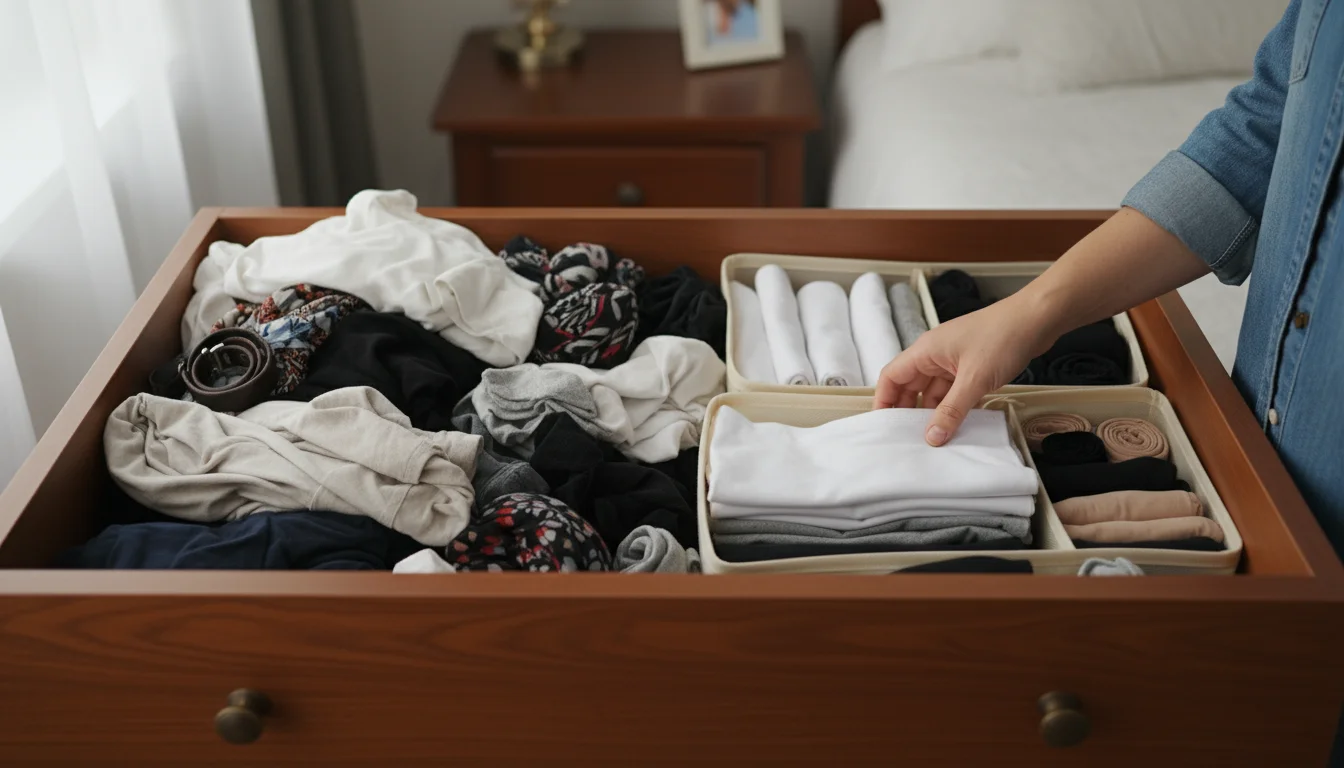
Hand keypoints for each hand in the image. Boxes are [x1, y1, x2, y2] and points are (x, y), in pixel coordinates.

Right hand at [874, 296, 1058, 445]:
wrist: (1038, 318)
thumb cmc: (1003, 337)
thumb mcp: (974, 379)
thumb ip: (952, 410)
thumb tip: (932, 438)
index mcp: (925, 351)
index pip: (891, 377)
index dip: (884, 401)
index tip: (883, 426)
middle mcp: (935, 354)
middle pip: (910, 386)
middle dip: (907, 411)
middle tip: (908, 439)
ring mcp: (953, 360)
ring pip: (933, 390)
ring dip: (933, 411)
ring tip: (933, 437)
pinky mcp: (971, 365)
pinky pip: (953, 390)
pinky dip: (952, 406)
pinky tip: (957, 423)